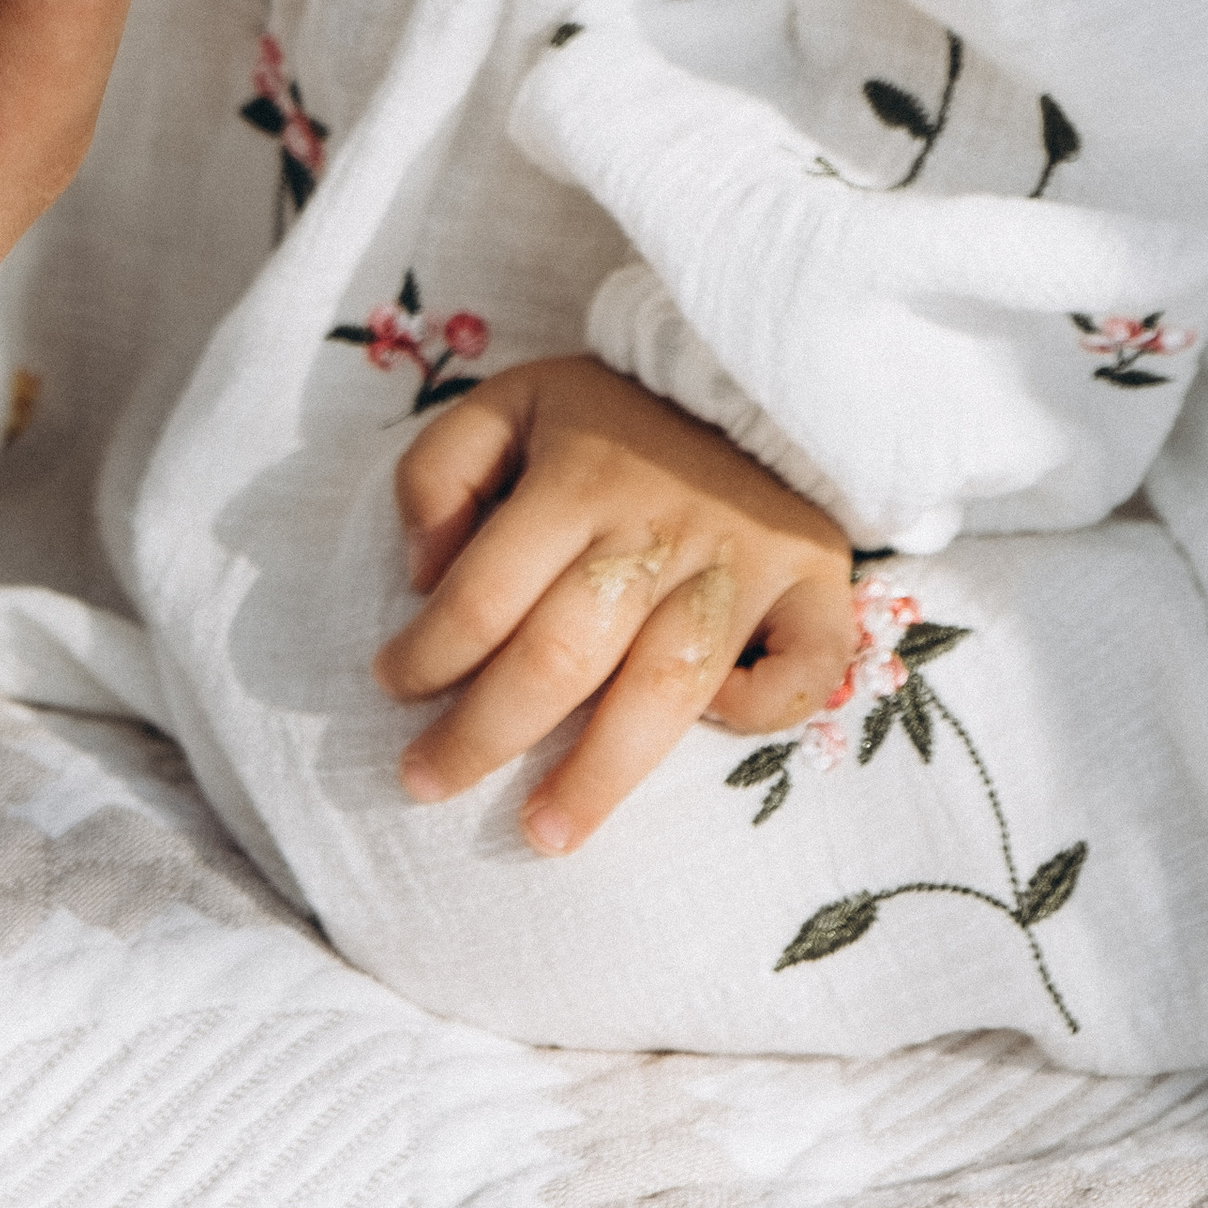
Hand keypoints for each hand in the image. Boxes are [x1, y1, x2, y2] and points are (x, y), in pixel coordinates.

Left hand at [373, 355, 855, 855]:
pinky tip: (717, 728)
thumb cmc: (611, 413)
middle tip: (425, 783)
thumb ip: (440, 472)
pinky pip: (801, 670)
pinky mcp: (816, 583)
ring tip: (545, 835)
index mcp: (577, 478)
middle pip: (562, 657)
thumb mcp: (509, 402)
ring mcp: (743, 562)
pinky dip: (761, 710)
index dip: (427, 653)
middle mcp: (658, 526)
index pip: (485, 592)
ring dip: (601, 774)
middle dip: (484, 736)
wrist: (749, 371)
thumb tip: (426, 576)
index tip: (391, 685)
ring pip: (666, 690)